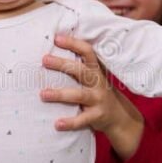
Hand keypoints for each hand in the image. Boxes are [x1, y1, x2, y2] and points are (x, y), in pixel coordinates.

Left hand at [41, 35, 143, 157]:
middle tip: (44, 59)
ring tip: (42, 94)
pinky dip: (70, 122)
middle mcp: (99, 83)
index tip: (56, 38)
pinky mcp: (97, 116)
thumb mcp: (94, 77)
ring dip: (60, 94)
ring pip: (79, 95)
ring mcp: (98, 100)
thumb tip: (52, 52)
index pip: (87, 52)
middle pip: (81, 71)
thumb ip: (79, 67)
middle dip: (62, 64)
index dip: (73, 44)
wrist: (119, 117)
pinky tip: (56, 124)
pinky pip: (82, 120)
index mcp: (96, 71)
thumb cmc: (97, 92)